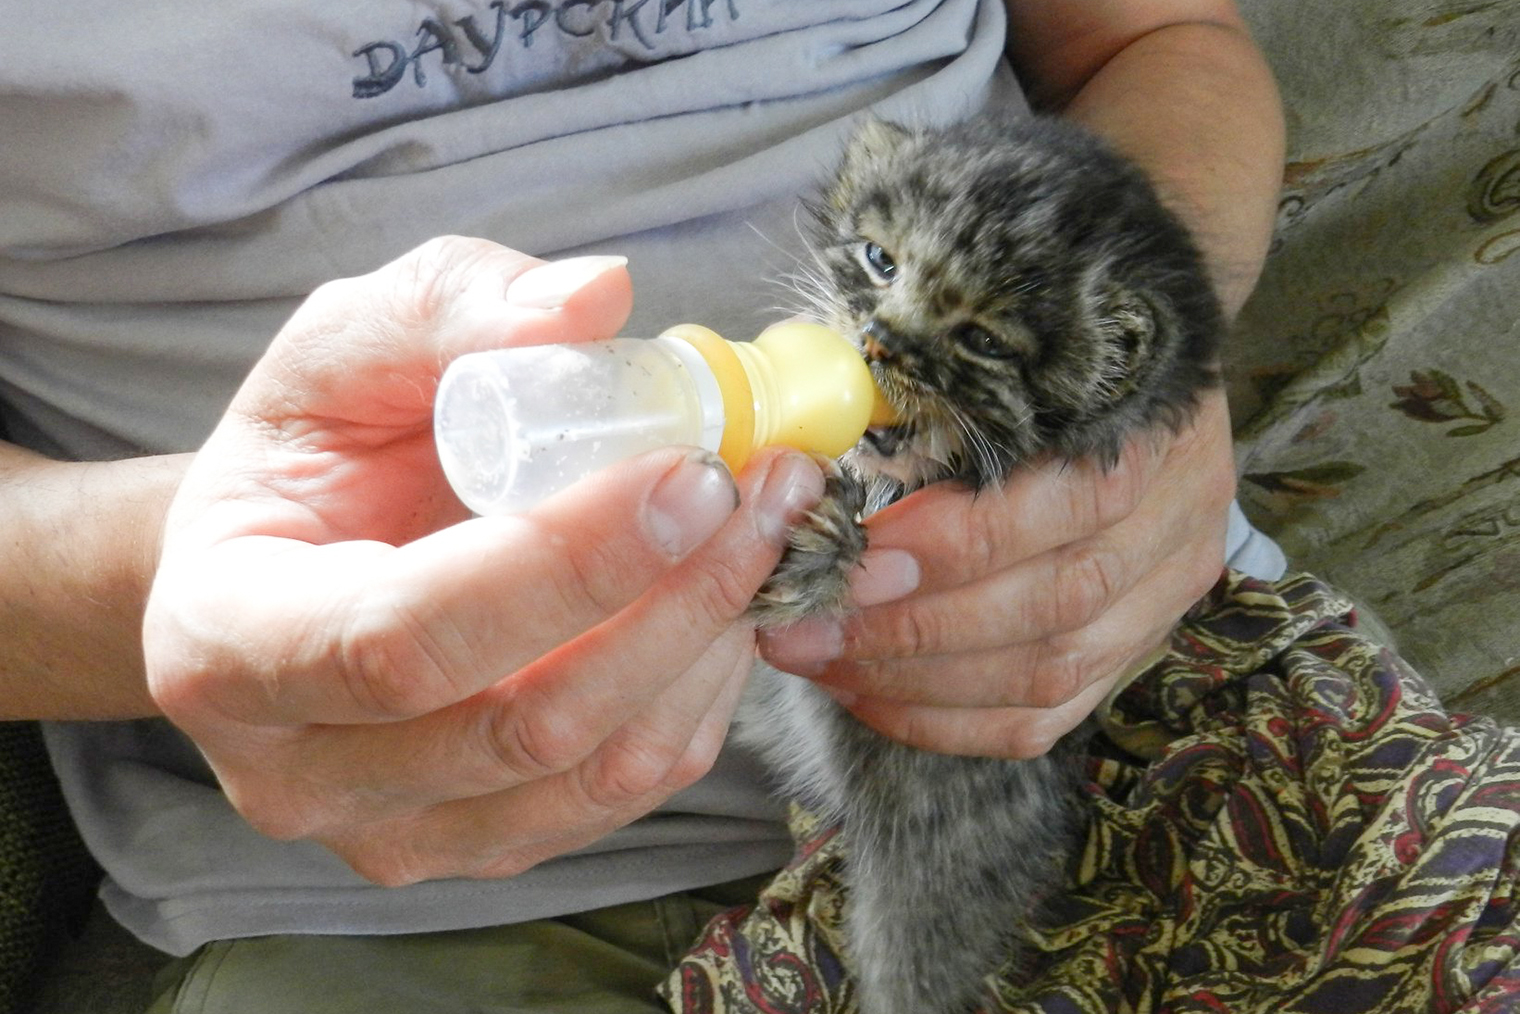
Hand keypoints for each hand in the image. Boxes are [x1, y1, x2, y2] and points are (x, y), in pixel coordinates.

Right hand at [143, 237, 823, 884]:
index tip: (691, 473)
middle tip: (766, 488)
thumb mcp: (345, 350)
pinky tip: (723, 599)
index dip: (566, 563)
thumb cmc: (311, 458)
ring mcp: (394, 831)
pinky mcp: (482, 846)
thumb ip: (453, 307)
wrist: (288, 569)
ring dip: (710, 642)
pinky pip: (626, 792)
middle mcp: (298, 773)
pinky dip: (702, 693)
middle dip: (676, 598)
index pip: (404, 635)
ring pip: (595, 769)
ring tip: (765, 527)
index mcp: (228, 640)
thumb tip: (596, 299)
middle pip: (523, 721)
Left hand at [759, 386, 1234, 758]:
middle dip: (914, 626)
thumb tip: (812, 461)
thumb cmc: (1035, 352)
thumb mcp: (995, 346)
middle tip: (806, 625)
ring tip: (819, 659)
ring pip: (1048, 674)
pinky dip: (946, 720)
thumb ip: (926, 394)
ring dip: (916, 681)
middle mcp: (1176, 518)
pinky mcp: (1132, 651)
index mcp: (1156, 423)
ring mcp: (1164, 595)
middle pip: (1056, 602)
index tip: (855, 550)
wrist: (1127, 361)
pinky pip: (1042, 720)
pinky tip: (867, 694)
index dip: (957, 538)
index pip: (1072, 500)